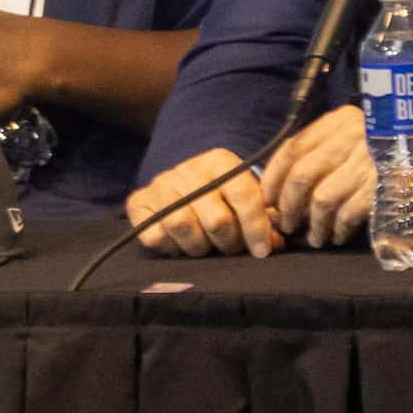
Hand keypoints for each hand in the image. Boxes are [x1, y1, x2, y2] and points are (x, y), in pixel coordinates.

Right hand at [128, 146, 281, 257]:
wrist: (180, 185)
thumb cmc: (220, 198)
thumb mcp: (243, 200)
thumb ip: (262, 219)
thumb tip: (275, 243)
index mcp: (220, 162)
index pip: (244, 194)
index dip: (256, 227)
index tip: (262, 251)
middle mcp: (188, 169)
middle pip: (216, 219)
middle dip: (228, 243)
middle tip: (230, 248)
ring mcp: (160, 184)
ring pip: (182, 226)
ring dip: (198, 246)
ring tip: (203, 246)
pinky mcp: (137, 202)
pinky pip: (154, 236)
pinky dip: (169, 247)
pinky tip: (178, 243)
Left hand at [259, 105, 373, 249]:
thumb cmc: (386, 155)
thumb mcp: (353, 140)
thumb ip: (319, 155)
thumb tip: (275, 193)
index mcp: (342, 120)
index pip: (292, 147)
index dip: (274, 178)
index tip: (268, 198)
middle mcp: (356, 135)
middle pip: (302, 174)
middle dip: (288, 205)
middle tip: (286, 223)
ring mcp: (372, 161)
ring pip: (322, 198)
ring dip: (313, 224)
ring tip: (314, 237)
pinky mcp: (386, 186)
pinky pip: (348, 213)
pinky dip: (338, 229)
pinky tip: (337, 236)